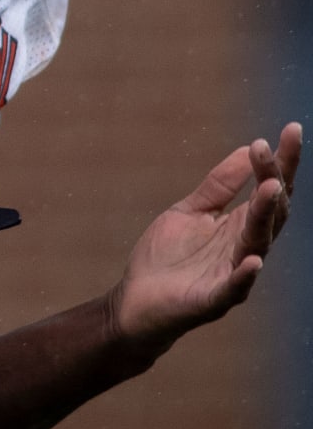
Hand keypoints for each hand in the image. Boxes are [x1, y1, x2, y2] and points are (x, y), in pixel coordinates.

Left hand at [111, 121, 301, 349]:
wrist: (136, 300)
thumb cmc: (167, 257)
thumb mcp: (190, 210)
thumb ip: (218, 185)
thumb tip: (247, 149)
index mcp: (239, 226)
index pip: (270, 191)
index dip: (282, 162)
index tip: (291, 129)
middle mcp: (244, 248)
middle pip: (270, 212)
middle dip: (275, 179)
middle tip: (272, 147)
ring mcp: (232, 274)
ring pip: (257, 243)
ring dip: (264, 215)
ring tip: (272, 187)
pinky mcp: (212, 299)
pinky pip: (234, 287)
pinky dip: (245, 274)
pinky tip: (253, 260)